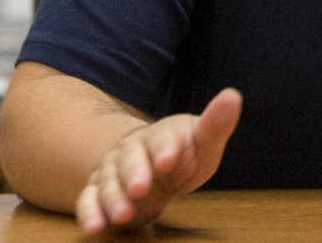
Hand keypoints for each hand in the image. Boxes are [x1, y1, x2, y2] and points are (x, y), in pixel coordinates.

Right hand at [75, 87, 241, 234]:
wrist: (152, 162)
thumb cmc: (183, 152)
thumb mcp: (203, 141)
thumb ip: (216, 124)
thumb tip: (233, 96)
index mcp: (160, 136)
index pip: (161, 138)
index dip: (164, 148)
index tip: (169, 159)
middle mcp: (131, 150)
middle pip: (129, 160)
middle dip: (134, 174)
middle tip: (140, 188)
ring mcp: (112, 171)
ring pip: (108, 182)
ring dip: (113, 198)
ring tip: (123, 215)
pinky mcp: (99, 192)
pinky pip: (89, 200)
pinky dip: (89, 212)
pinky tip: (93, 226)